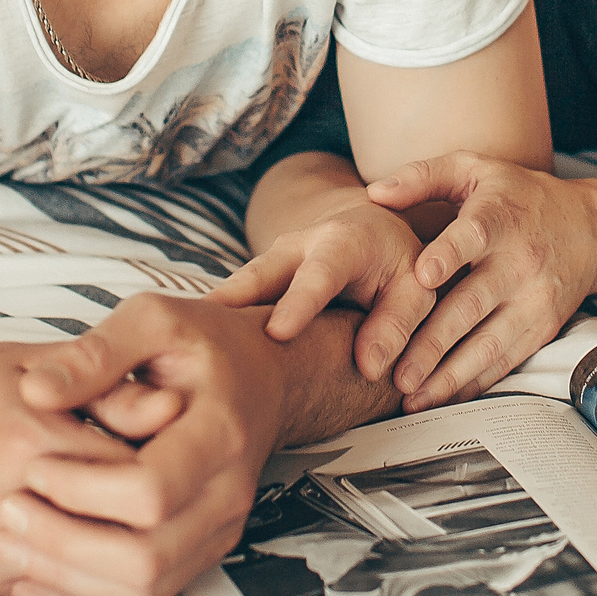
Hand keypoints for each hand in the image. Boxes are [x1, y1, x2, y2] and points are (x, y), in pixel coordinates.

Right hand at [0, 342, 166, 595]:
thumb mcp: (43, 363)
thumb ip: (109, 387)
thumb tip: (174, 409)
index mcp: (28, 434)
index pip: (130, 474)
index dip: (169, 474)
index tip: (187, 467)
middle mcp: (2, 496)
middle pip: (118, 539)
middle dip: (162, 531)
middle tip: (185, 514)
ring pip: (93, 584)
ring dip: (136, 567)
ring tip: (161, 541)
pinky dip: (95, 590)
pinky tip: (117, 562)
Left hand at [8, 294, 292, 595]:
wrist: (261, 375)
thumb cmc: (204, 344)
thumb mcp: (153, 319)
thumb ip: (95, 352)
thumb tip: (36, 390)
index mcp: (219, 433)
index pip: (150, 490)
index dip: (83, 489)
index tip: (34, 467)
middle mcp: (226, 494)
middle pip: (145, 556)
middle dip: (65, 541)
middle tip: (10, 509)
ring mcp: (217, 531)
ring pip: (142, 589)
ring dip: (68, 576)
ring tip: (13, 541)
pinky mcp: (200, 552)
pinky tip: (37, 573)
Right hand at [208, 195, 437, 381]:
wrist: (369, 229)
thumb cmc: (397, 264)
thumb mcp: (417, 287)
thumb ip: (397, 322)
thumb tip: (370, 366)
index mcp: (344, 243)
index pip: (320, 273)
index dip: (299, 302)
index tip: (278, 331)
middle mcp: (297, 247)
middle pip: (259, 273)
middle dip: (232, 300)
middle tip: (201, 331)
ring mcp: (269, 263)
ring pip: (236, 287)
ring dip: (210, 315)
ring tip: (179, 345)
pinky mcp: (255, 281)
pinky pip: (232, 303)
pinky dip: (211, 324)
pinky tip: (186, 351)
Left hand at [367, 152, 596, 410]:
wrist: (593, 229)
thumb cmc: (518, 196)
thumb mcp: (475, 170)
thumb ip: (423, 176)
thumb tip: (374, 193)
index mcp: (499, 216)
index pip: (474, 235)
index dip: (449, 255)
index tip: (422, 276)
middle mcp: (519, 260)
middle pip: (473, 304)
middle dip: (434, 342)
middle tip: (397, 371)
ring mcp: (533, 298)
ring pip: (489, 342)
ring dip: (450, 374)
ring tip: (412, 395)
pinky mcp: (542, 326)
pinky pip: (506, 359)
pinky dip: (475, 381)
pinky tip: (444, 395)